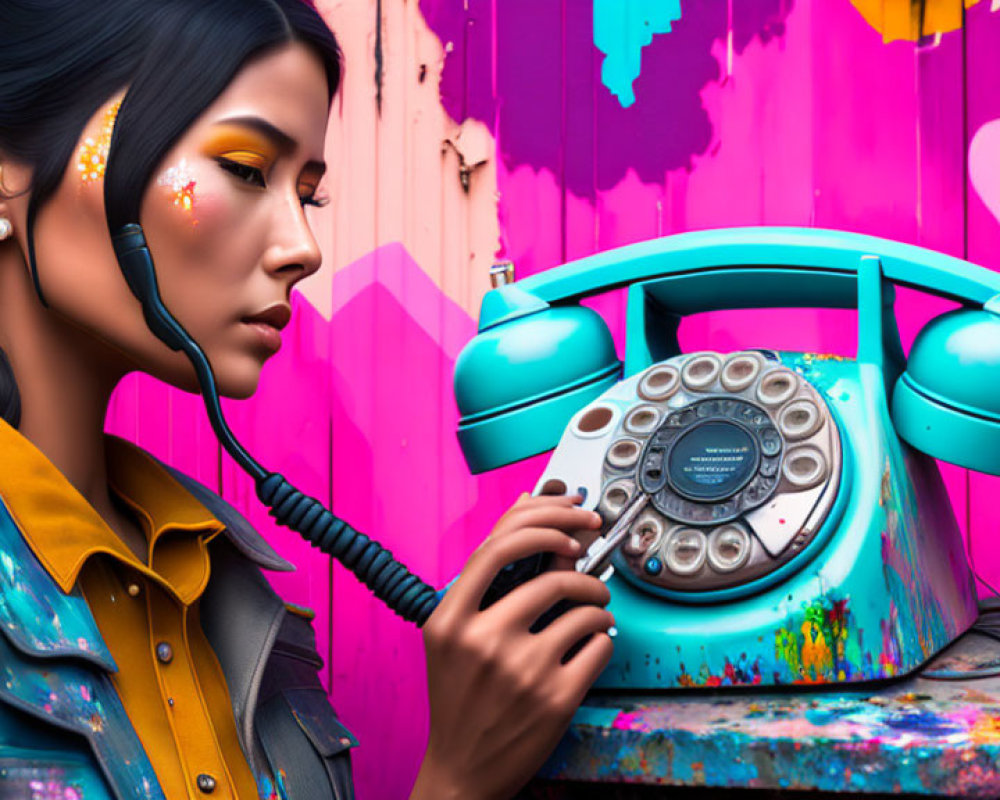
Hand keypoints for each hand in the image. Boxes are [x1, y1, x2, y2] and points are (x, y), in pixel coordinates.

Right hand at [411, 494, 614, 799]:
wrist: (461, 770)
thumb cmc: (460, 697)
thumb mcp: (453, 636)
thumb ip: (485, 583)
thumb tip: (531, 514)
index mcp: (449, 620)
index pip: (498, 547)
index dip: (542, 524)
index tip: (568, 525)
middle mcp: (482, 641)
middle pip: (552, 575)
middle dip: (584, 563)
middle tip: (591, 564)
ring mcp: (521, 671)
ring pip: (584, 609)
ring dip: (599, 602)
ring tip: (595, 608)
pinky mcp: (555, 699)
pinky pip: (599, 645)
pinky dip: (603, 637)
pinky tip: (592, 642)